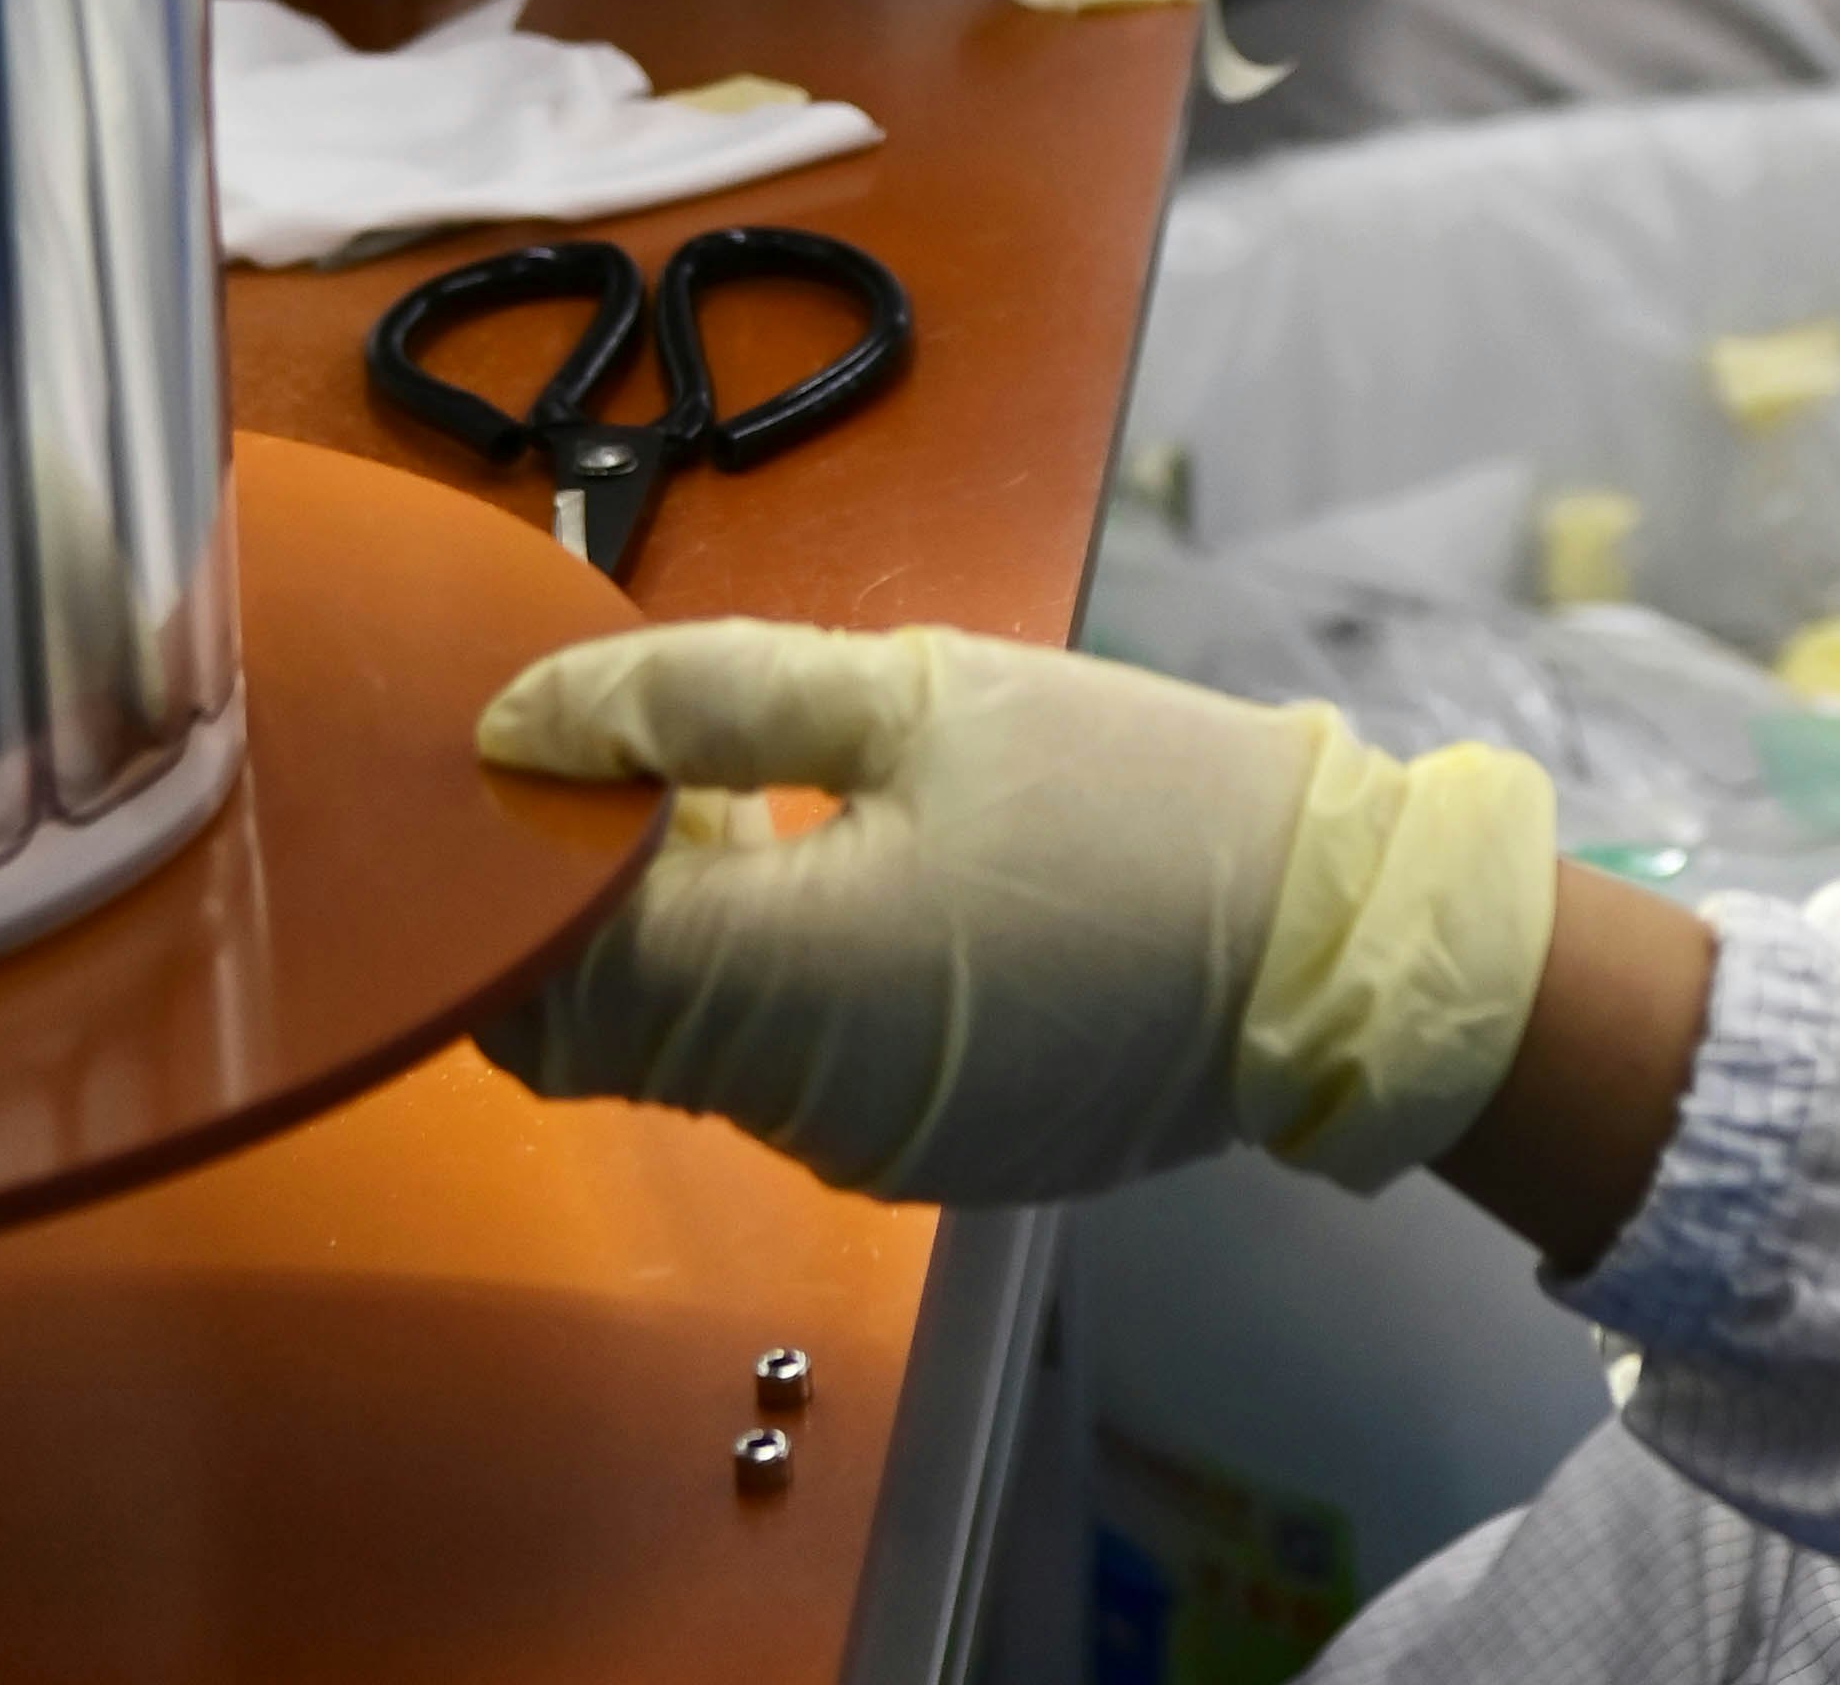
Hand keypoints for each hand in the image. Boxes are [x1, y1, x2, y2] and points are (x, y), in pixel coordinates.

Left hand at [476, 618, 1555, 1205]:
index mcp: (785, 987)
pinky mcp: (915, 1146)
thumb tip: (530, 716)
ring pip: (683, 1041)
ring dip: (677, 920)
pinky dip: (764, 966)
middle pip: (592, 1022)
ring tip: (755, 780)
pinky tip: (838, 856)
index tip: (534, 741)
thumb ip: (705, 698)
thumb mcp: (918, 693)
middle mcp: (794, 1104)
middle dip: (578, 889)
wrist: (1328, 940)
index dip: (511, 854)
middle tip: (643, 744)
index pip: (540, 966)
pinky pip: (778, 1062)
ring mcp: (856, 1143)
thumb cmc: (1132, 792)